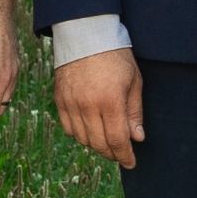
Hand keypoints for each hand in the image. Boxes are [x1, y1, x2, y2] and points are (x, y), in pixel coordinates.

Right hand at [56, 46, 143, 167]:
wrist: (85, 34)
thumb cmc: (115, 56)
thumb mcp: (134, 81)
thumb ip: (134, 112)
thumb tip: (137, 138)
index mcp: (110, 101)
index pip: (118, 140)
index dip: (125, 156)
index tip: (131, 163)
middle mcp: (88, 106)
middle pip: (99, 144)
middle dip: (112, 153)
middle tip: (121, 154)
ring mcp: (71, 103)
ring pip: (82, 139)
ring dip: (96, 145)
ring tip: (107, 142)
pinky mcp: (60, 99)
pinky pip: (68, 128)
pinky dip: (80, 135)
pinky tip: (90, 131)